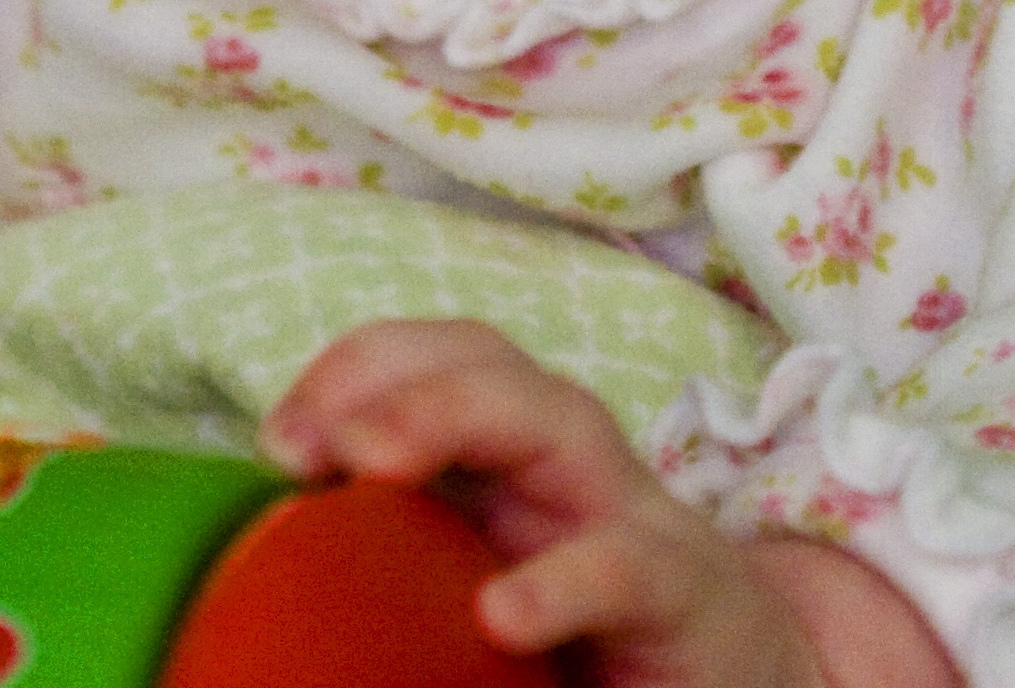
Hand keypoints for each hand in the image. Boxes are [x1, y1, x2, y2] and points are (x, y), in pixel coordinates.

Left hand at [265, 320, 957, 687]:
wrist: (747, 685)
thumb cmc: (589, 638)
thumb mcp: (472, 581)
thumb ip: (393, 554)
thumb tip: (267, 560)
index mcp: (506, 458)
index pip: (428, 359)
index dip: (349, 370)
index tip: (274, 442)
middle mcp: (566, 464)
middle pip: (484, 363)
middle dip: (388, 374)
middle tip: (303, 443)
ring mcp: (632, 517)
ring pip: (558, 418)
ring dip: (455, 414)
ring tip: (372, 460)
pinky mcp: (686, 594)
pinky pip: (626, 567)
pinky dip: (564, 580)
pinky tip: (503, 611)